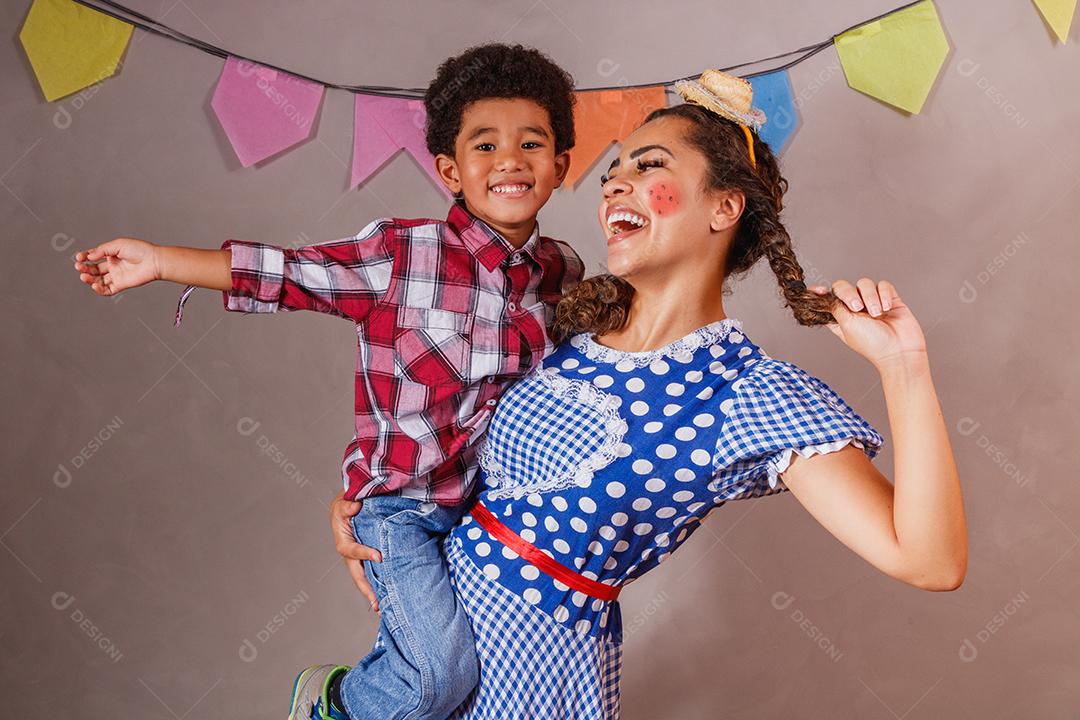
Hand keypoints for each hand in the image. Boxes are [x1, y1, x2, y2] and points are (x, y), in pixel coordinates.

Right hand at [74, 237, 160, 295]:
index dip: (84, 257)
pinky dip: (99, 290)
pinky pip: (107, 290)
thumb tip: (89, 256)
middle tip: (79, 267)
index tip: (79, 257)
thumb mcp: (118, 245)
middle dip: (84, 268)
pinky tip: (94, 285)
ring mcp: (116, 276)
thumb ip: (102, 250)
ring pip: (98, 280)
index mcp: (111, 254)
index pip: (93, 256)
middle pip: (94, 269)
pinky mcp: (121, 285)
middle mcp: (113, 265)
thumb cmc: (139, 250)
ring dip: (89, 279)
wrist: (154, 261)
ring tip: (83, 276)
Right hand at [329, 491, 381, 612]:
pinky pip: (372, 574)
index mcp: (343, 542)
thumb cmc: (347, 506)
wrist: (350, 508)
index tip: (379, 557)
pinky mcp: (366, 560)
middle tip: (377, 603)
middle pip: (357, 575)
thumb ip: (347, 506)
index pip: (353, 551)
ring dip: (373, 593)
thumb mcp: (344, 503)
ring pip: (365, 579)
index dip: (364, 554)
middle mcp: (350, 555)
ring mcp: (358, 560)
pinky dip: (378, 584)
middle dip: (367, 589)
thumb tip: (355, 507)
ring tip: (383, 607)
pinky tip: (388, 595)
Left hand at [811, 279, 927, 370]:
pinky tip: (886, 308)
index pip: (826, 300)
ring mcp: (872, 302)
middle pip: (843, 287)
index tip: (820, 290)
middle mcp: (855, 309)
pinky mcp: (889, 299)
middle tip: (857, 307)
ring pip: (864, 284)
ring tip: (876, 313)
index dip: (820, 293)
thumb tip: (827, 296)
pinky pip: (883, 285)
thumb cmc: (872, 343)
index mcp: (840, 317)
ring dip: (870, 297)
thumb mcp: (846, 325)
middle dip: (848, 293)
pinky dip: (884, 294)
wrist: (899, 350)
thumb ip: (836, 308)